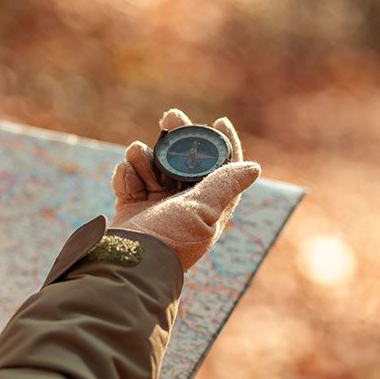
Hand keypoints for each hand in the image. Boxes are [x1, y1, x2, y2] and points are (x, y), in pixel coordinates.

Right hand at [111, 109, 259, 269]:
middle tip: (169, 117)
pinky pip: (130, 179)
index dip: (224, 144)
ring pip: (153, 165)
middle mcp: (184, 205)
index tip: (219, 121)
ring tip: (136, 153)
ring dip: (144, 155)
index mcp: (208, 207)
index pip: (223, 170)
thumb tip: (253, 167)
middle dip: (177, 138)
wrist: (128, 262)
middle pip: (184, 161)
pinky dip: (126, 173)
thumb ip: (224, 185)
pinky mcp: (131, 207)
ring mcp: (156, 205)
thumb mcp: (204, 211)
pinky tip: (126, 175)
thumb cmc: (171, 239)